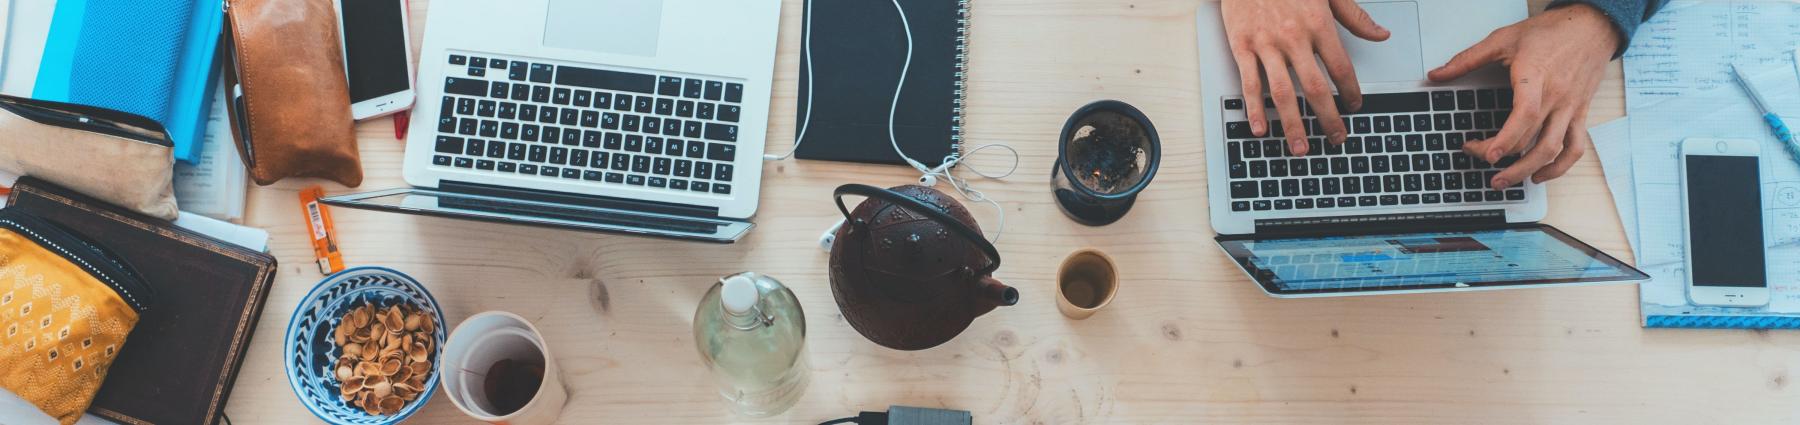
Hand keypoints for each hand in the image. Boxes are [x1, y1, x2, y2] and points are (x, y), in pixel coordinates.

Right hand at [1222, 0, 1389, 154]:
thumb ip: (1355, 16)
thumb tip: (1381, 34)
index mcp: (1318, 24)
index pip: (1341, 67)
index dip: (1351, 91)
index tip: (1355, 106)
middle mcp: (1293, 37)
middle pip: (1316, 87)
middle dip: (1328, 118)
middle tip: (1336, 137)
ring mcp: (1265, 44)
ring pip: (1283, 92)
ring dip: (1293, 124)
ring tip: (1301, 147)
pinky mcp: (1241, 46)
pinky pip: (1250, 83)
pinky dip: (1255, 109)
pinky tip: (1261, 128)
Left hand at [1429, 4, 1620, 187]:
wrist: (1591, 26)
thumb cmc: (1550, 31)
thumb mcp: (1503, 38)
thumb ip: (1467, 59)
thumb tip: (1436, 74)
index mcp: (1536, 77)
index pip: (1525, 115)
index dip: (1506, 139)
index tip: (1487, 154)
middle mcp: (1556, 97)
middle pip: (1532, 139)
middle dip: (1502, 157)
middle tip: (1477, 158)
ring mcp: (1570, 108)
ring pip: (1554, 149)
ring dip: (1528, 170)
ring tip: (1504, 181)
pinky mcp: (1580, 113)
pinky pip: (1575, 147)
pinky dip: (1559, 167)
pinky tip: (1540, 174)